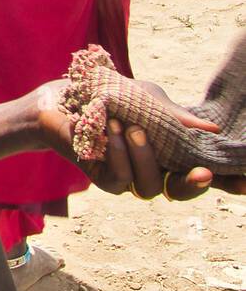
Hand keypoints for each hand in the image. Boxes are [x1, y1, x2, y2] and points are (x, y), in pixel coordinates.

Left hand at [37, 78, 241, 197]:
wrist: (62, 98)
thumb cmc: (110, 97)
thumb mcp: (148, 100)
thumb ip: (175, 115)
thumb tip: (211, 128)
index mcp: (171, 151)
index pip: (200, 171)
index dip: (227, 182)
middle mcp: (153, 169)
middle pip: (180, 192)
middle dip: (192, 185)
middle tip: (201, 171)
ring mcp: (128, 177)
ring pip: (148, 188)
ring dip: (144, 157)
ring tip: (133, 127)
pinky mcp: (102, 179)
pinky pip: (118, 179)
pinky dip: (118, 154)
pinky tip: (112, 130)